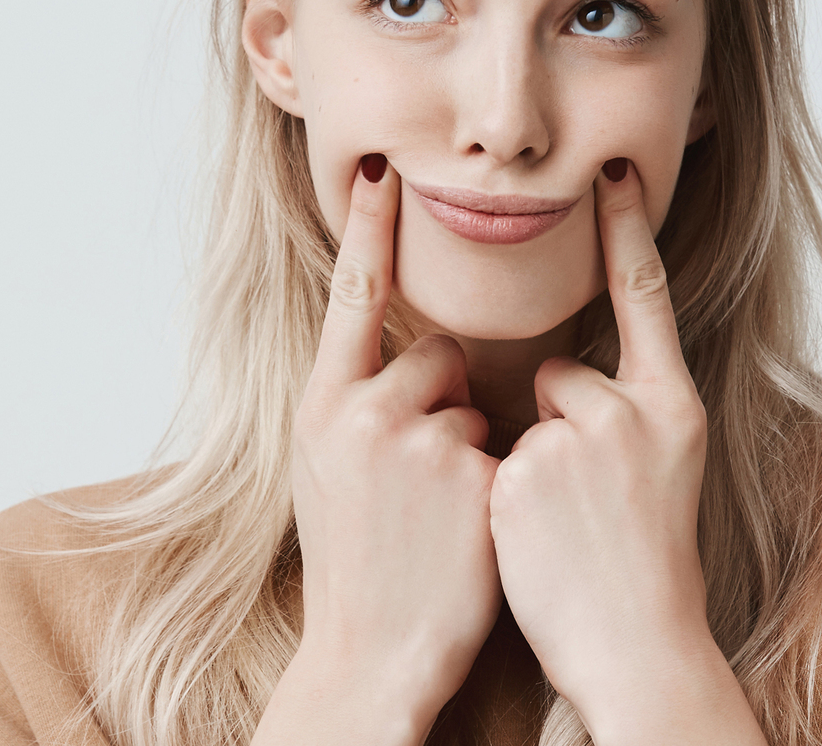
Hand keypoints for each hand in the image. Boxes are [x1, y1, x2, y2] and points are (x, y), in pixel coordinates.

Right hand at [255, 154, 501, 745]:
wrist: (368, 653)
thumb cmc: (353, 558)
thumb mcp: (325, 468)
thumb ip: (354, 401)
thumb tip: (407, 354)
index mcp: (320, 404)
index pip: (351, 295)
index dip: (366, 228)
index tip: (381, 168)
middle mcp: (361, 412)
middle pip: (435, 352)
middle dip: (439, 398)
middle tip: (417, 473)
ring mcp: (416, 443)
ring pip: (470, 401)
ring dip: (466, 444)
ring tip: (434, 511)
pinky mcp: (470, 475)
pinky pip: (501, 446)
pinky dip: (492, 481)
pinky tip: (463, 531)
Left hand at [489, 158, 728, 740]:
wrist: (641, 649)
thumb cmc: (648, 562)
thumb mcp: (667, 469)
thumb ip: (628, 411)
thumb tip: (566, 381)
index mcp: (674, 406)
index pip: (646, 296)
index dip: (628, 229)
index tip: (614, 168)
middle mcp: (633, 413)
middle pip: (564, 376)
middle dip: (560, 428)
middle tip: (593, 501)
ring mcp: (577, 446)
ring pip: (526, 421)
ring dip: (531, 465)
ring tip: (566, 529)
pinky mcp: (523, 479)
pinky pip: (495, 460)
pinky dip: (505, 497)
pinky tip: (537, 542)